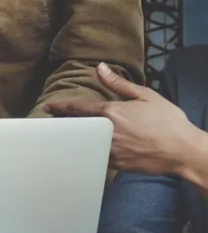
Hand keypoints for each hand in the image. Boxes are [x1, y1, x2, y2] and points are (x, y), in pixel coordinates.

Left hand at [42, 63, 206, 178]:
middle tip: (54, 120)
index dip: (60, 107)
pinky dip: (88, 151)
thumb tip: (100, 68)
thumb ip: (119, 83)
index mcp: (112, 113)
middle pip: (76, 127)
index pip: (78, 109)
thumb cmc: (169, 122)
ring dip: (74, 138)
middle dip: (64, 123)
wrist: (185, 151)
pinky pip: (95, 157)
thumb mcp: (146, 96)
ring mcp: (111, 150)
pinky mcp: (117, 164)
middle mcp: (107, 133)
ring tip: (67, 134)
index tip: (47, 106)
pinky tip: (86, 148)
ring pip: (83, 143)